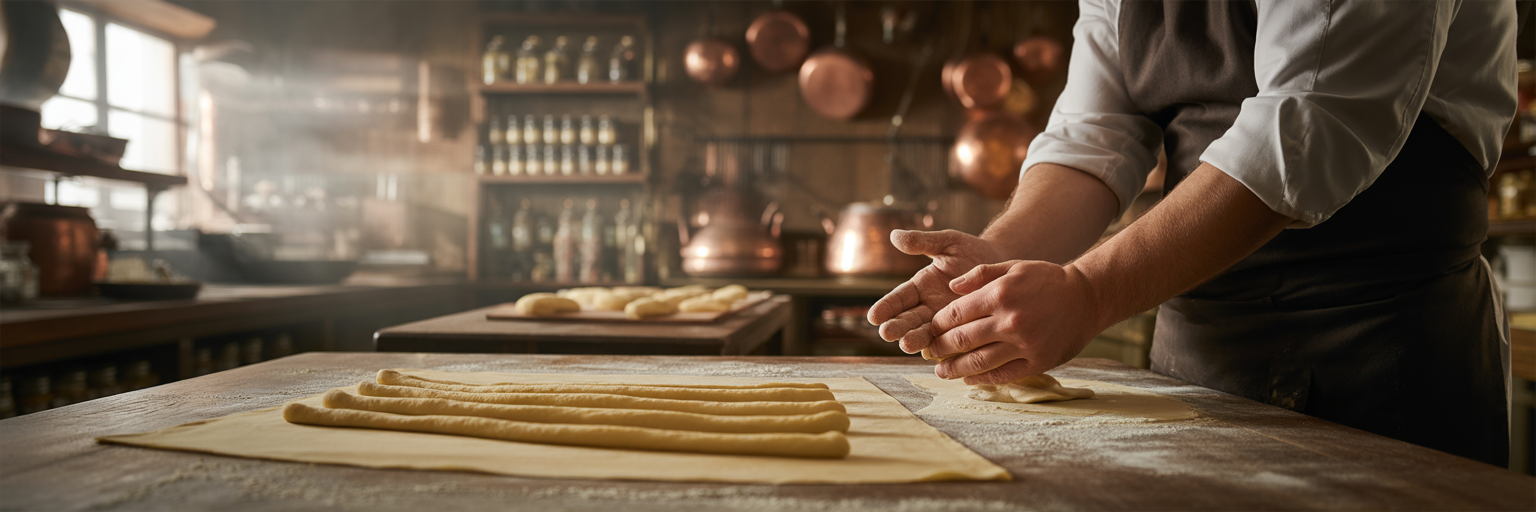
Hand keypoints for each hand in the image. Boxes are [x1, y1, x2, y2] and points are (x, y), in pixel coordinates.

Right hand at [867, 230, 1004, 353]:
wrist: (1003, 265)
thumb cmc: (973, 252)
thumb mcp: (948, 242)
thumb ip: (923, 242)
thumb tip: (894, 235)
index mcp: (920, 287)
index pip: (899, 298)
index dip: (886, 307)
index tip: (874, 317)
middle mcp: (928, 308)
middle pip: (908, 320)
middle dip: (897, 327)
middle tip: (888, 333)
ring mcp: (945, 322)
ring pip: (925, 335)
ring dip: (915, 340)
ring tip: (907, 345)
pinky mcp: (963, 332)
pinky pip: (951, 344)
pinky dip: (943, 350)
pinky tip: (937, 355)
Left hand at [925, 260, 1106, 384]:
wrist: (1087, 297)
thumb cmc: (1047, 280)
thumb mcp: (1013, 267)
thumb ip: (980, 275)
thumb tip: (950, 288)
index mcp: (999, 294)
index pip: (955, 314)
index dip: (938, 325)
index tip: (931, 330)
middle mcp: (1009, 321)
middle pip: (961, 340)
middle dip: (940, 349)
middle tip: (929, 354)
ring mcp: (1023, 344)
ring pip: (978, 362)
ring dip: (954, 369)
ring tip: (942, 372)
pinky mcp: (1037, 362)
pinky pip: (1002, 375)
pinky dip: (982, 379)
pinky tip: (969, 379)